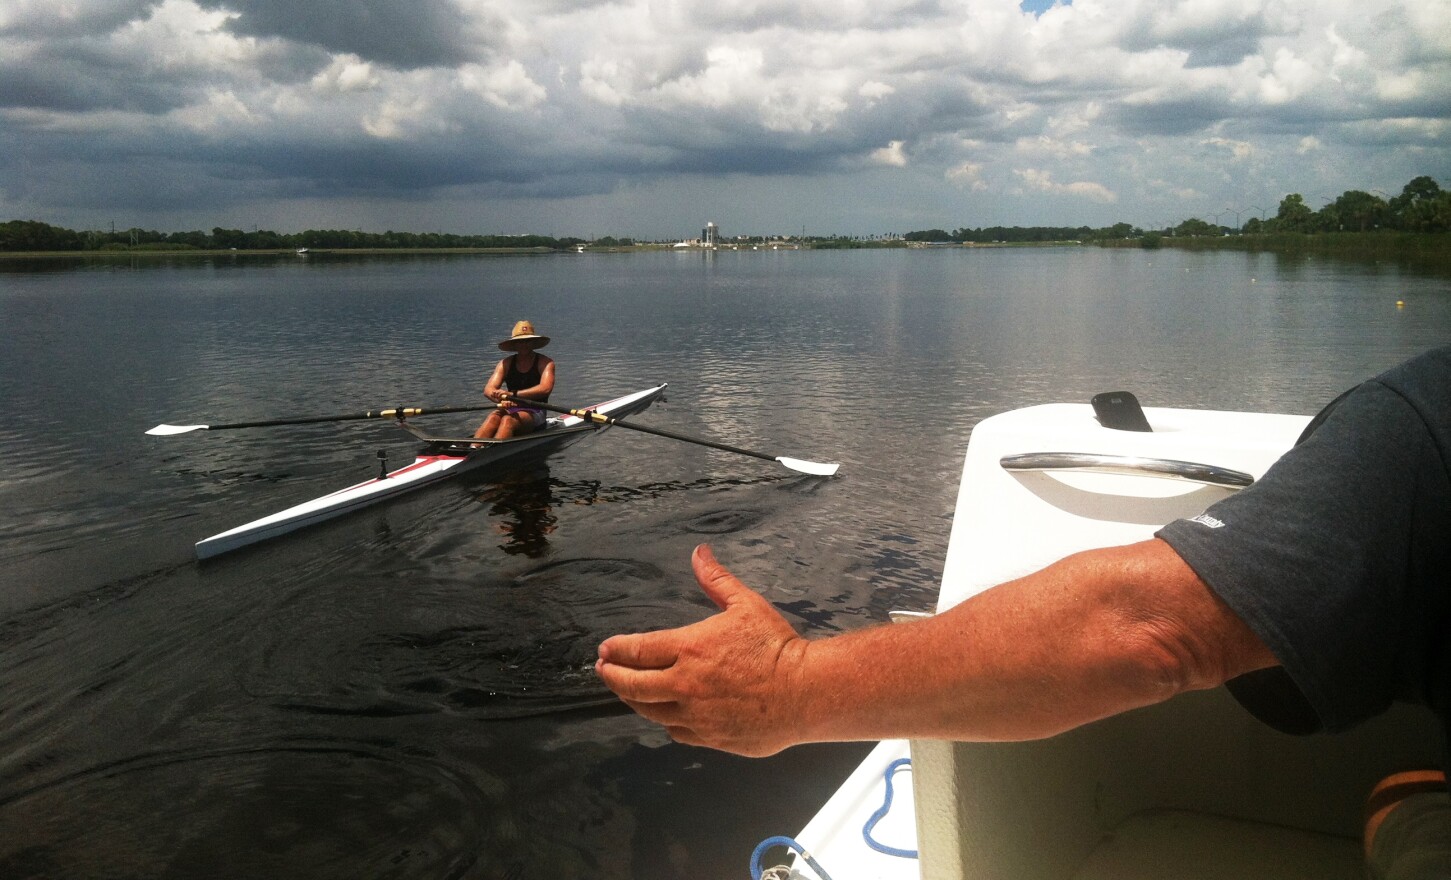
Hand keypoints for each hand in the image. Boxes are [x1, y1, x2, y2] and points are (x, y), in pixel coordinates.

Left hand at [595, 544, 808, 755]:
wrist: (806, 691)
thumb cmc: (777, 647)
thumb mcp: (745, 604)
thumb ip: (716, 580)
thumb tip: (700, 554)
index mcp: (689, 649)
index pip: (637, 651)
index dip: (616, 650)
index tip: (605, 650)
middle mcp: (685, 685)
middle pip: (632, 685)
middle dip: (612, 676)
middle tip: (604, 670)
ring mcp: (695, 715)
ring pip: (649, 711)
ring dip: (634, 700)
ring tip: (628, 691)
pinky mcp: (710, 737)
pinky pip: (676, 731)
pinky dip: (666, 721)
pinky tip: (665, 714)